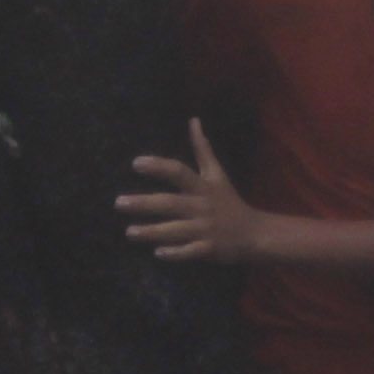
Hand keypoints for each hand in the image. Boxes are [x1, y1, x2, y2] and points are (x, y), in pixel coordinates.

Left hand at [116, 120, 260, 262]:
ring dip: (153, 231)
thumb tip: (193, 120)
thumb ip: (203, 149)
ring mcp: (206, 229)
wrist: (255, 233)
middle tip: (118, 203)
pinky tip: (158, 253)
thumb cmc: (229, 202)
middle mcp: (203, 206)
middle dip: (144, 203)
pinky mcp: (210, 248)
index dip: (159, 167)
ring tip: (129, 232)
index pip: (179, 172)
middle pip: (170, 203)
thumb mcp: (217, 174)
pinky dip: (176, 253)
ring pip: (176, 230)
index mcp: (203, 187)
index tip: (136, 163)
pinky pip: (190, 251)